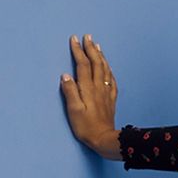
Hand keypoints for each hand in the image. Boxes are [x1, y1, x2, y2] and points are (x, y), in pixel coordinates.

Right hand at [60, 34, 120, 154]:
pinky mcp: (111, 100)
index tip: (74, 39)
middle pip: (96, 63)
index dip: (78, 51)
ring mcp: (106, 93)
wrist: (105, 140)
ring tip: (97, 46)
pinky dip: (109, 70)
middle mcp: (98, 88)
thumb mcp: (73, 110)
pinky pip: (111, 81)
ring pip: (105, 70)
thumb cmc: (86, 127)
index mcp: (88, 88)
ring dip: (100, 56)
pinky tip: (108, 68)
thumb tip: (65, 75)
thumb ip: (70, 92)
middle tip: (87, 36)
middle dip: (91, 49)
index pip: (82, 65)